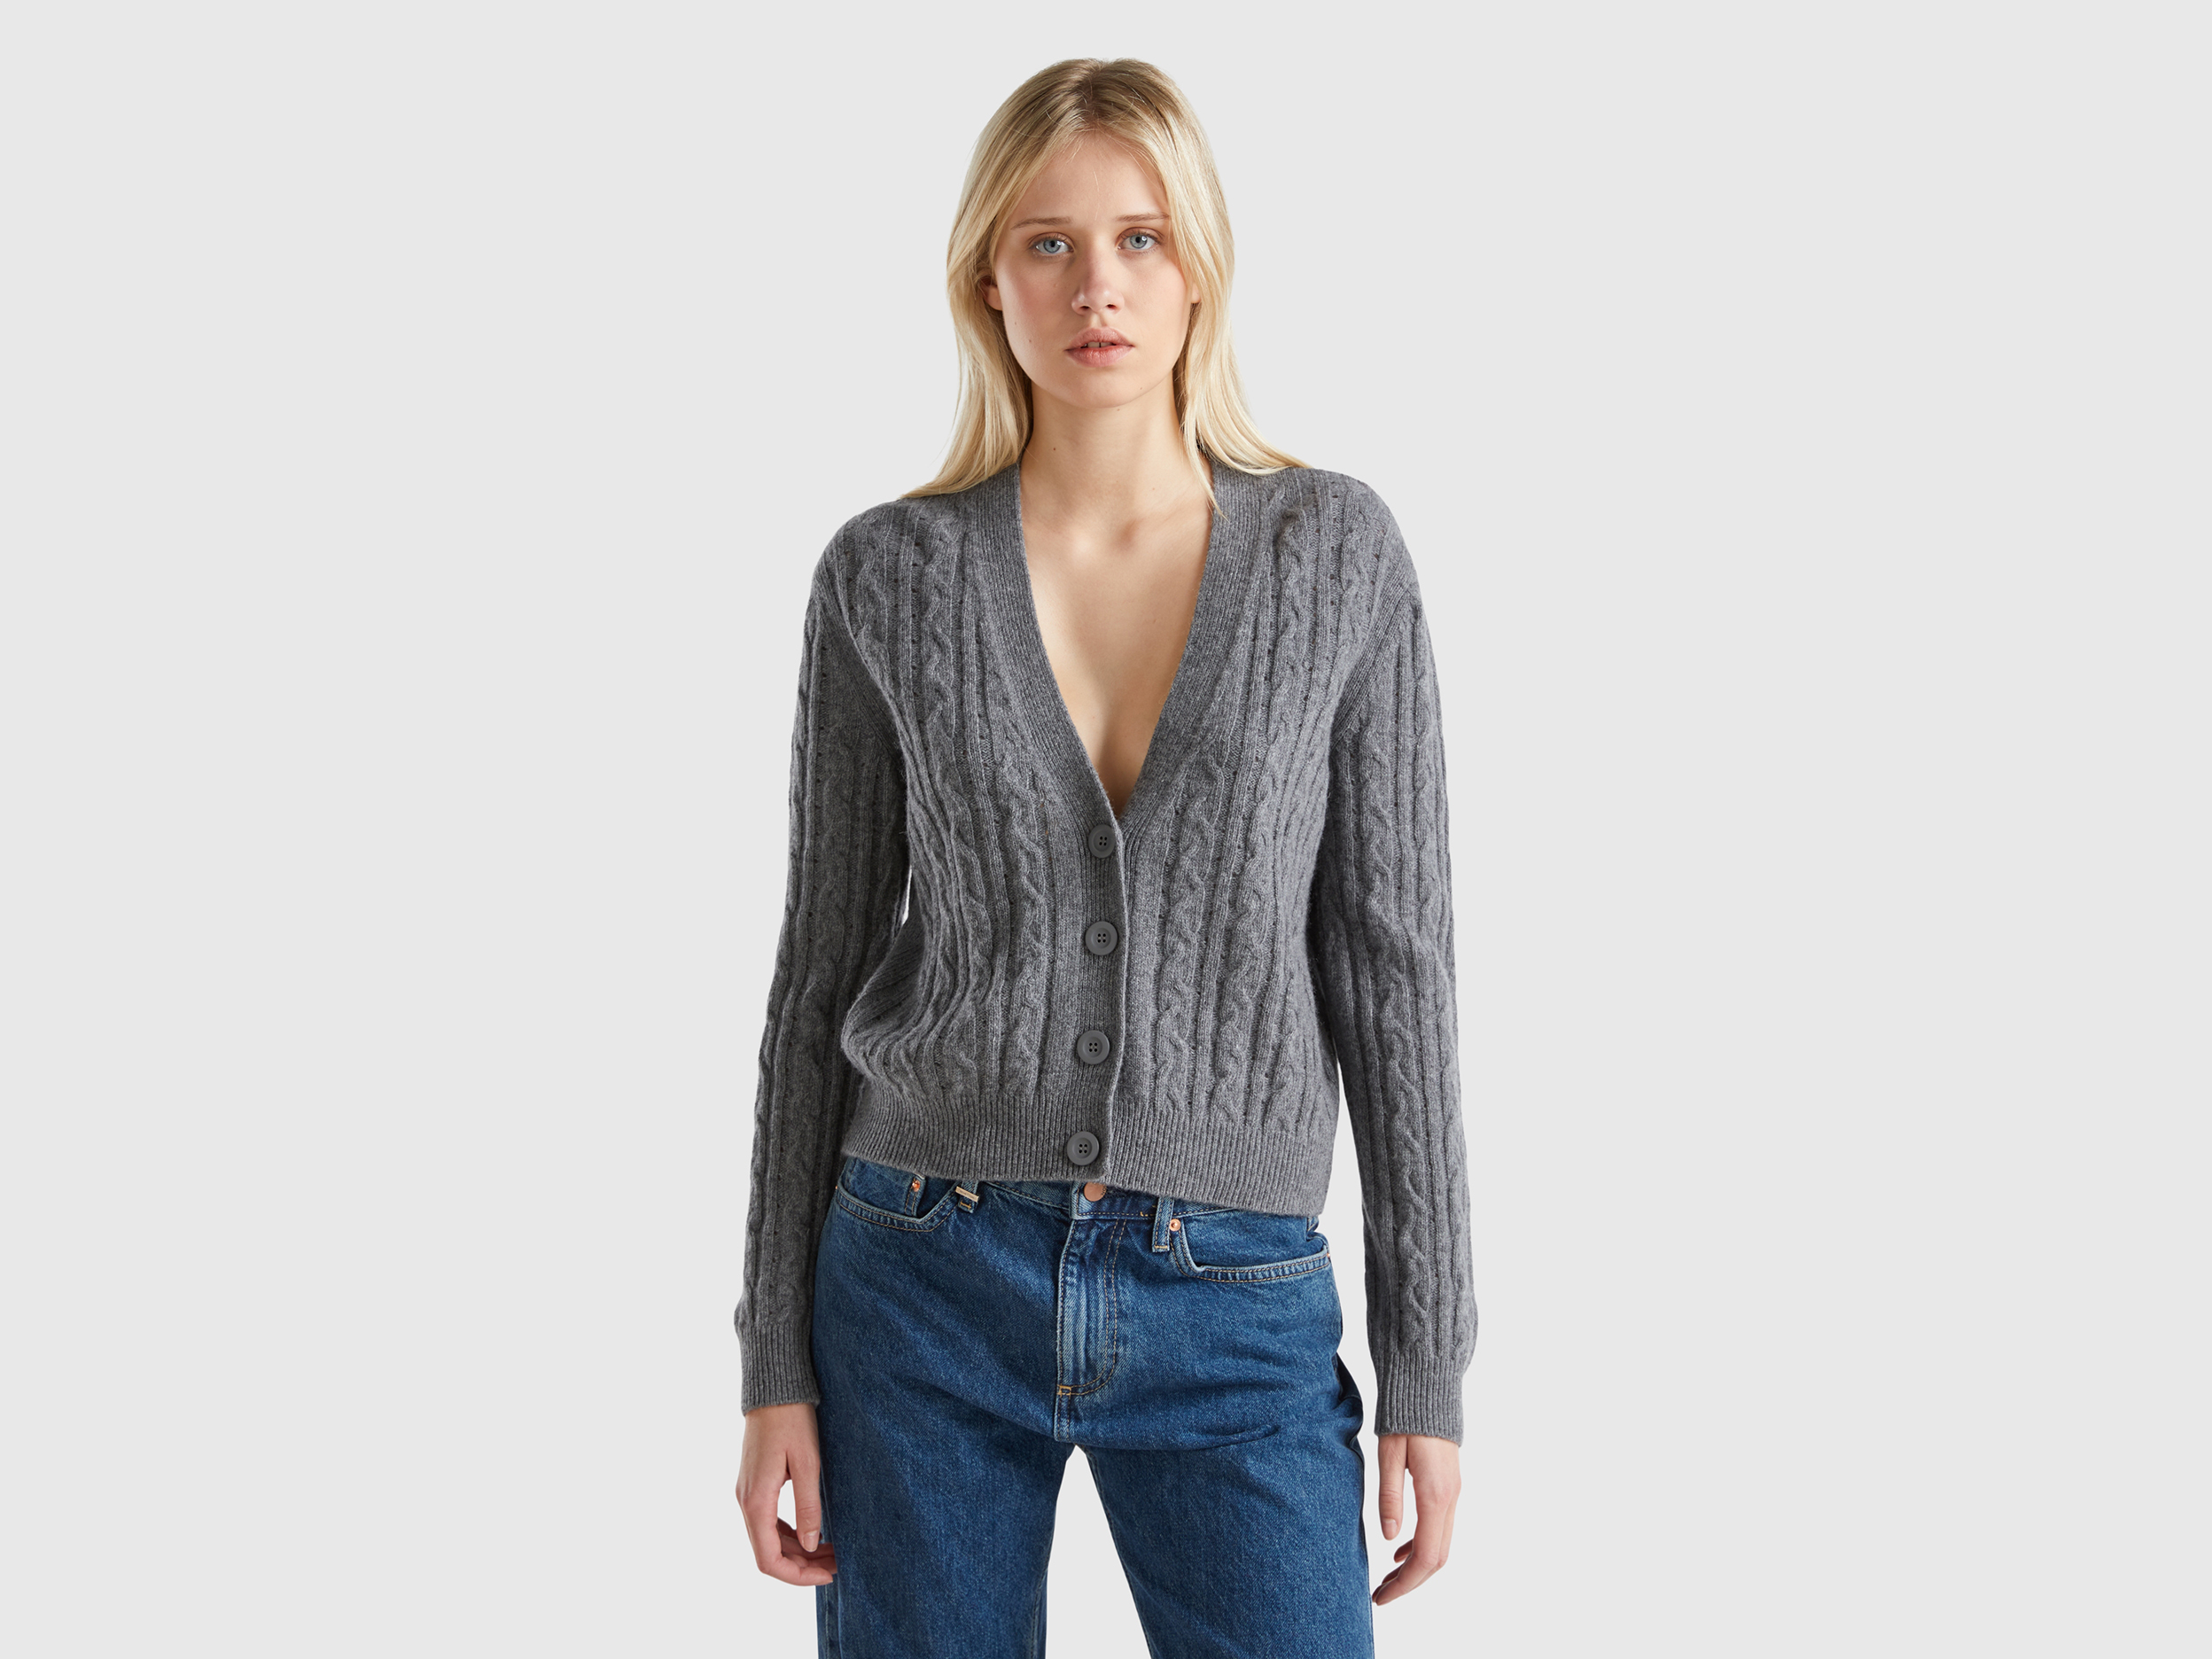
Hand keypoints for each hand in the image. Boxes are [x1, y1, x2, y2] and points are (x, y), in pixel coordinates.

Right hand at [736, 1401, 837, 1586]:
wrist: (774, 1389)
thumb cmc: (792, 1420)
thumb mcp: (807, 1463)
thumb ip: (808, 1507)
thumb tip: (809, 1546)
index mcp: (756, 1500)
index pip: (769, 1559)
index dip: (797, 1576)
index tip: (828, 1575)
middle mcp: (746, 1501)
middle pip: (768, 1554)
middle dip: (801, 1567)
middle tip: (837, 1565)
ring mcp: (747, 1494)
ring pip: (768, 1540)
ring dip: (796, 1552)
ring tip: (831, 1552)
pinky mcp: (754, 1486)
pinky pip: (768, 1523)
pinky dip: (789, 1535)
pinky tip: (813, 1534)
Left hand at [1372, 1431, 1460, 1603]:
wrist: (1428, 1388)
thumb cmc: (1404, 1418)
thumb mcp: (1389, 1455)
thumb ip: (1390, 1497)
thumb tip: (1389, 1538)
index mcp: (1435, 1495)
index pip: (1425, 1556)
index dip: (1405, 1583)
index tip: (1382, 1597)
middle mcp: (1450, 1499)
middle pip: (1437, 1558)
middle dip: (1410, 1582)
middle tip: (1380, 1594)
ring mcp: (1453, 1494)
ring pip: (1440, 1545)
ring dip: (1416, 1567)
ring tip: (1387, 1578)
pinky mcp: (1449, 1487)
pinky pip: (1440, 1528)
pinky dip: (1421, 1546)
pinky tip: (1400, 1551)